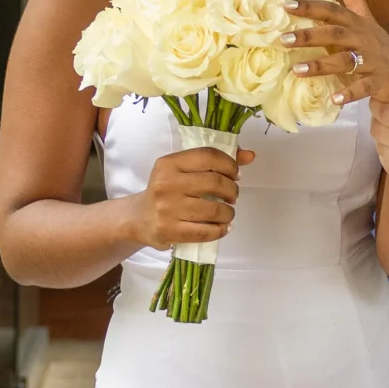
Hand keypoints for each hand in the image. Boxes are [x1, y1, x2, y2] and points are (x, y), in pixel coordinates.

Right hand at [134, 144, 253, 248]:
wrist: (138, 218)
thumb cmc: (166, 191)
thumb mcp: (183, 171)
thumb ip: (215, 162)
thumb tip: (250, 155)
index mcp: (169, 163)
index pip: (208, 156)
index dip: (230, 164)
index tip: (235, 175)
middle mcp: (167, 184)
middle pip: (215, 182)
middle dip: (232, 190)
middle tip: (233, 196)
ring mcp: (167, 209)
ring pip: (214, 209)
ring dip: (229, 212)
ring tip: (227, 213)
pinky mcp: (169, 231)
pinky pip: (206, 232)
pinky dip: (221, 230)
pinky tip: (222, 227)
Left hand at [285, 0, 388, 103]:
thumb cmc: (380, 45)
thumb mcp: (367, 18)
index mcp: (357, 23)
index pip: (332, 10)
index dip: (311, 7)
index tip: (286, 6)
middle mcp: (364, 39)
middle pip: (335, 34)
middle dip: (309, 36)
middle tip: (283, 39)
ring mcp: (372, 61)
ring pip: (345, 61)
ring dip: (321, 65)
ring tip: (297, 69)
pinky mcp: (379, 82)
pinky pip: (363, 87)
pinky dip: (349, 93)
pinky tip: (333, 99)